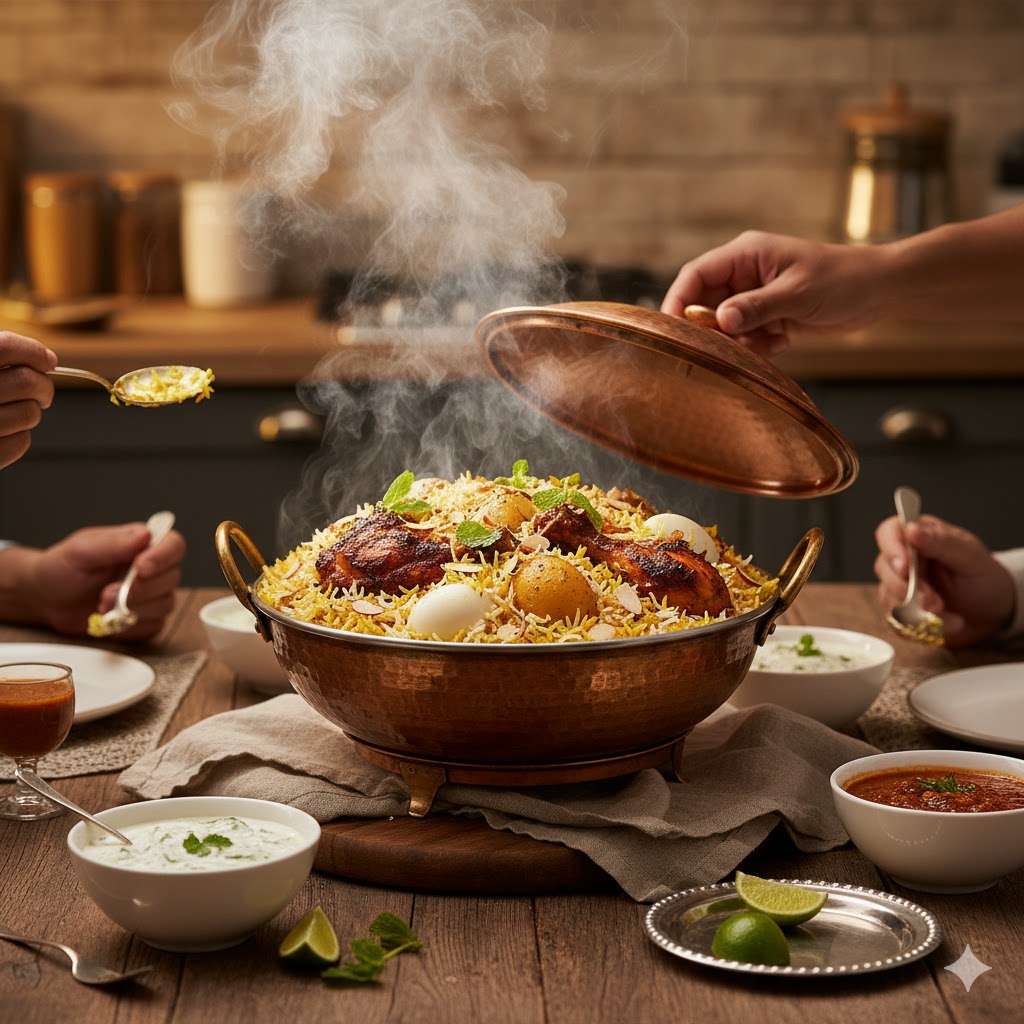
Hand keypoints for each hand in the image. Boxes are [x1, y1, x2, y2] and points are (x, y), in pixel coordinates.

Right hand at [0, 331, 57, 468]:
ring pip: (30, 413)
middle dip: (44, 386)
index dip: (34, 352)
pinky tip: (4, 431)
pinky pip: (20, 441)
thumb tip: (49, 359)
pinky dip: (18, 436)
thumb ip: (1, 357)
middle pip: (27, 381)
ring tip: (13, 411)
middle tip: (41, 392)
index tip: (48, 361)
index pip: (5, 347)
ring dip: (30, 412)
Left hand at [6, 522, 185, 640]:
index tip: (140, 569)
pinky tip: (111, 618)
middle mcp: (152, 568)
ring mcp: (151, 595)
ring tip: (102, 605)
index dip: (163, 557)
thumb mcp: (81, 550)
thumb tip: (145, 535)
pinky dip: (132, 625)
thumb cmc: (61, 569)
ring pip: (166, 603)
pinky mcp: (146, 619)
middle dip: (140, 590)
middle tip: (107, 593)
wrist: (46, 599)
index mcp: (141, 544)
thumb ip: (113, 543)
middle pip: (172, 578)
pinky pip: (155, 625)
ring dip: (134, 609)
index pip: (173, 545)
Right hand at [661, 231, 887, 356]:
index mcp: (746, 254)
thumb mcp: (797, 294)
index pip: (695, 275)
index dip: (677, 301)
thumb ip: (755, 307)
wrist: (879, 291)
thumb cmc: (843, 279)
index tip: (672, 332)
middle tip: (728, 347)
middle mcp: (744, 274)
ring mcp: (754, 295)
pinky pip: (744, 337)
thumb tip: (719, 321)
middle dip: (712, 330)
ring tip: (768, 342)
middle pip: (704, 304)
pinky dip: (756, 346)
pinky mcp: (766, 315)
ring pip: (723, 326)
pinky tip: (782, 342)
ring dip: (738, 342)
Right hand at [874, 514, 1015, 647]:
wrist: (993, 612)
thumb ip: (941, 542)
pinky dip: (921, 625)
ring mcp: (900, 585)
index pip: (889, 533)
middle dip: (908, 588)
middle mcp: (904, 558)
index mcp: (919, 535)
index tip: (905, 568)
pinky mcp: (900, 610)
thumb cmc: (984, 578)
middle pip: (884, 567)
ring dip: (916, 609)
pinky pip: (896, 620)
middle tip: (933, 601)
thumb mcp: (970, 557)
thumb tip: (911, 529)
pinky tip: (946, 622)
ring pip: (887, 595)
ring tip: (946, 613)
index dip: (891, 549)